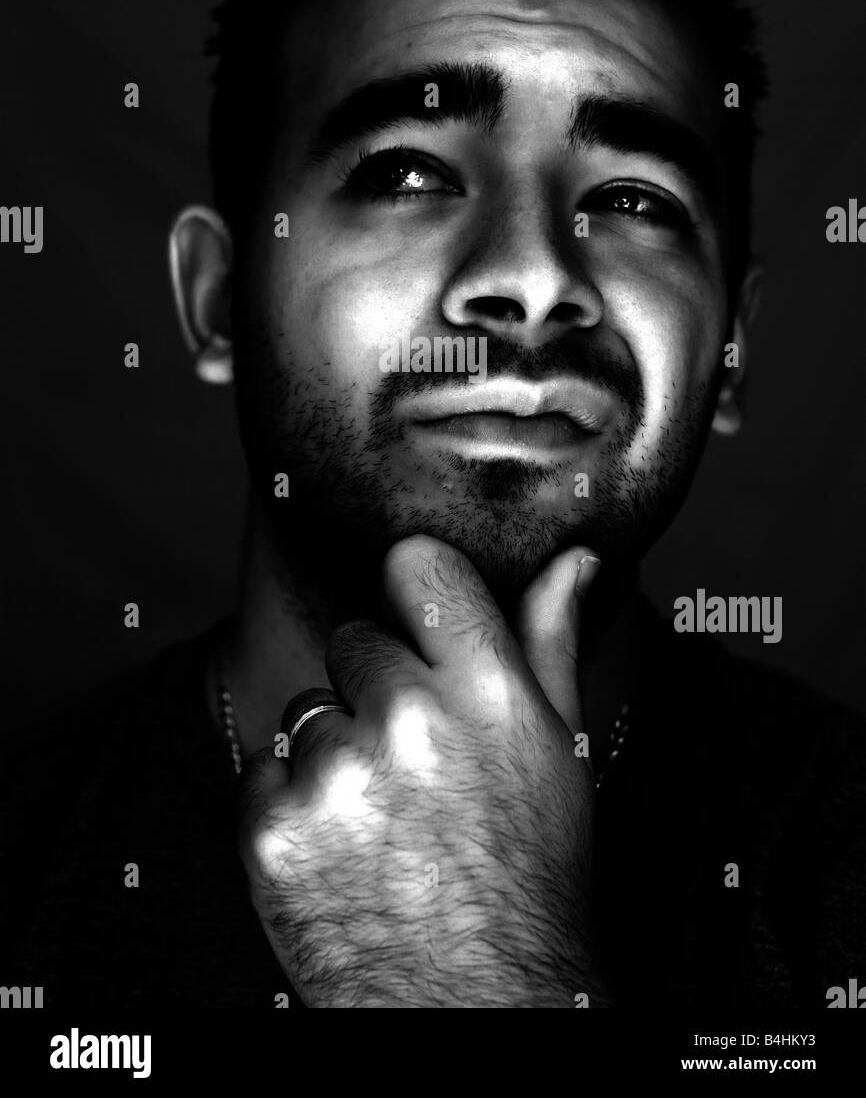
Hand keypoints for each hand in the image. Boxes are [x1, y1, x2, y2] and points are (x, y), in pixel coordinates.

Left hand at [237, 535, 606, 1007]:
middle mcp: (409, 720)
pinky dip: (287, 807)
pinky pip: (261, 771)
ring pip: (308, 708)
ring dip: (332, 751)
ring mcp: (334, 776)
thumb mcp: (558, 753)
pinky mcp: (270, 830)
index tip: (418, 624)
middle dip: (377, 689)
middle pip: (355, 640)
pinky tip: (340, 851)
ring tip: (383, 819)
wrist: (475, 1008)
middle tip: (416, 765)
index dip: (413, 589)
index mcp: (488, 690)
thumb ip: (553, 641)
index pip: (418, 564)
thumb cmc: (528, 876)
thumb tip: (576, 556)